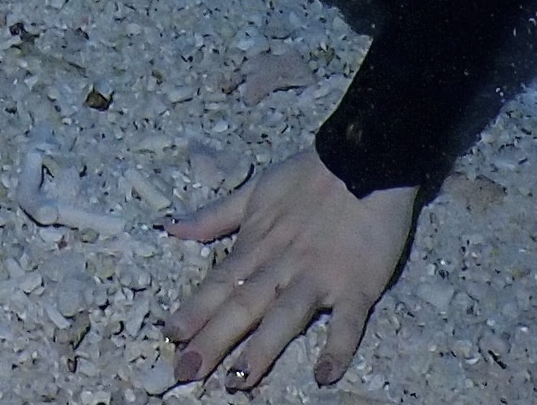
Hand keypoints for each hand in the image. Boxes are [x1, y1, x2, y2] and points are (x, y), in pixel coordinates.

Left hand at [161, 146, 417, 391]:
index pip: (220, 283)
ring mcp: (319, 276)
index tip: (169, 337)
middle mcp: (282, 265)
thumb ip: (217, 216)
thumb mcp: (257, 190)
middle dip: (212, 340)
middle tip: (185, 371)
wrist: (367, 156)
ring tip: (239, 380)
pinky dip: (338, 346)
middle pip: (243, 305)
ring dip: (262, 348)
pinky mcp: (357, 285)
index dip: (194, 310)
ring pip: (286, 315)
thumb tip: (174, 229)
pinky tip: (325, 374)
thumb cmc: (311, 176)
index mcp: (258, 245)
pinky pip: (348, 321)